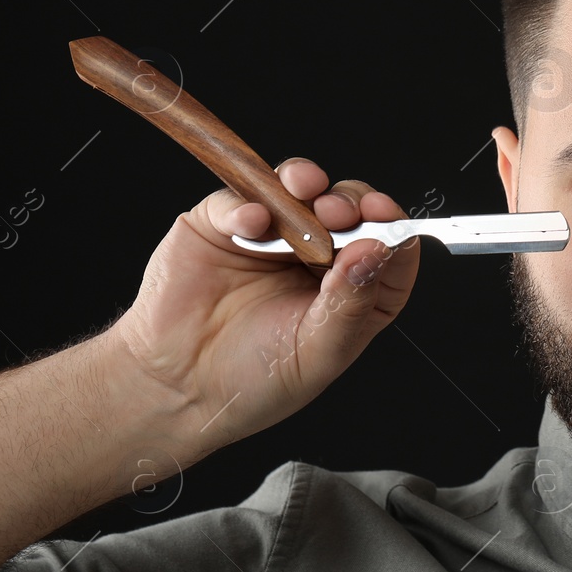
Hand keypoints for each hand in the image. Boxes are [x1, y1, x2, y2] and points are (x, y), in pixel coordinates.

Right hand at [108, 158, 419, 455]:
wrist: (178, 388)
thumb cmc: (255, 379)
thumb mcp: (318, 351)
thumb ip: (350, 303)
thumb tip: (377, 252)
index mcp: (356, 289)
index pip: (391, 247)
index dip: (393, 227)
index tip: (387, 217)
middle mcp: (321, 256)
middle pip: (351, 209)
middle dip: (350, 201)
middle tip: (339, 211)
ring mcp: (274, 235)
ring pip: (301, 189)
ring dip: (308, 183)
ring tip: (308, 196)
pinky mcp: (224, 224)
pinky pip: (240, 197)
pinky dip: (249, 202)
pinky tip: (253, 222)